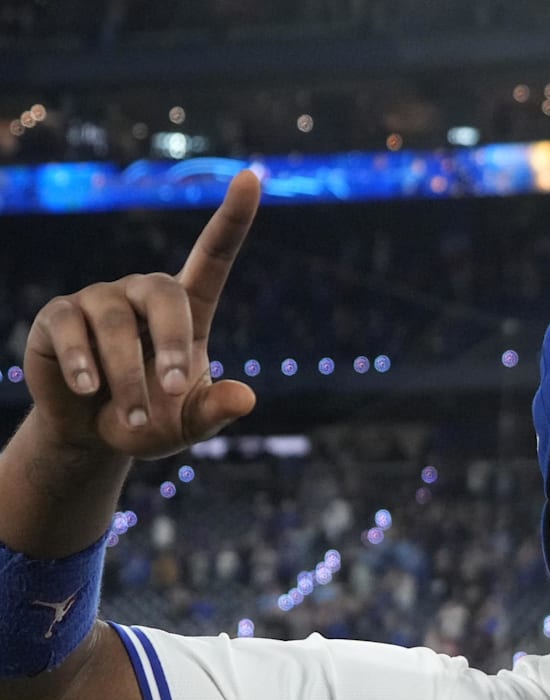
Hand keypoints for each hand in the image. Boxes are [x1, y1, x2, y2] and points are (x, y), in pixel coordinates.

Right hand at [23, 169, 261, 458]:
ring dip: (127, 376)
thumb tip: (247, 398)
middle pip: (164, 294)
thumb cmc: (154, 420)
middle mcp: (144, 294)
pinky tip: (89, 389)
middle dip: (171, 344)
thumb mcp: (190, 423)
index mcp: (188, 310)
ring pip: (117, 325)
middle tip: (174, 390)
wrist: (95, 435)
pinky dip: (84, 363)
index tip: (253, 177)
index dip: (233, 219)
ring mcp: (100, 301)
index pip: (213, 256)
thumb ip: (217, 410)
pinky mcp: (59, 316)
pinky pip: (72, 329)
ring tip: (134, 419)